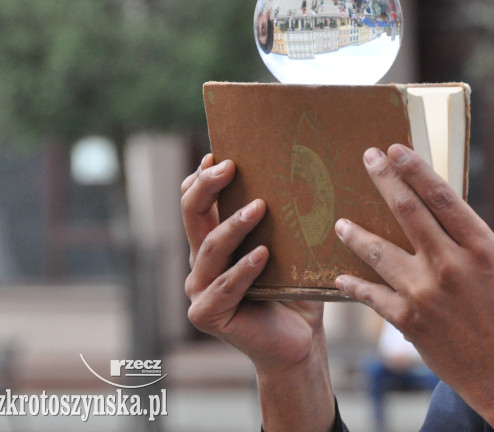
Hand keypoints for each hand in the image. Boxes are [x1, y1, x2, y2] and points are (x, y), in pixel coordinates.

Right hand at [181, 155, 333, 431]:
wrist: (299, 341)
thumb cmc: (296, 289)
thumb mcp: (288, 246)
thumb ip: (282, 217)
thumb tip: (301, 168)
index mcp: (213, 241)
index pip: (195, 202)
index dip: (201, 176)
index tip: (219, 152)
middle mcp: (200, 262)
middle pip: (192, 215)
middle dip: (207, 186)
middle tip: (228, 165)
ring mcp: (200, 289)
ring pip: (209, 249)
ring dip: (233, 225)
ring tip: (259, 206)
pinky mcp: (208, 314)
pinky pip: (225, 286)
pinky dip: (243, 269)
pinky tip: (262, 254)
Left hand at [334, 145, 493, 431]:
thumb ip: (465, 237)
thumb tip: (431, 206)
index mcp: (480, 245)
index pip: (441, 195)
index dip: (414, 169)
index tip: (395, 149)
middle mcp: (451, 264)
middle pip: (408, 211)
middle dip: (384, 180)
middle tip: (368, 159)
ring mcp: (426, 293)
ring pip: (379, 250)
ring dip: (356, 233)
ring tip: (340, 222)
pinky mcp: (408, 320)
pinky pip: (372, 295)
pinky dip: (355, 284)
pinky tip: (341, 277)